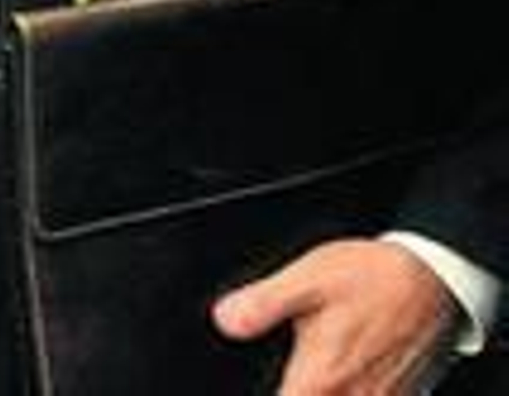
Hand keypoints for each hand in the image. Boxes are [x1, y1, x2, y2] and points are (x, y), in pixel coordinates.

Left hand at [212, 238, 460, 394]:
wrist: (434, 278)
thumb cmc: (372, 276)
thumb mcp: (306, 279)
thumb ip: (262, 304)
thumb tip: (225, 320)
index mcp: (321, 376)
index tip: (261, 385)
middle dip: (295, 393)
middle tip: (287, 379)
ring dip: (322, 393)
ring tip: (308, 377)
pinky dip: (350, 392)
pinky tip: (340, 382)